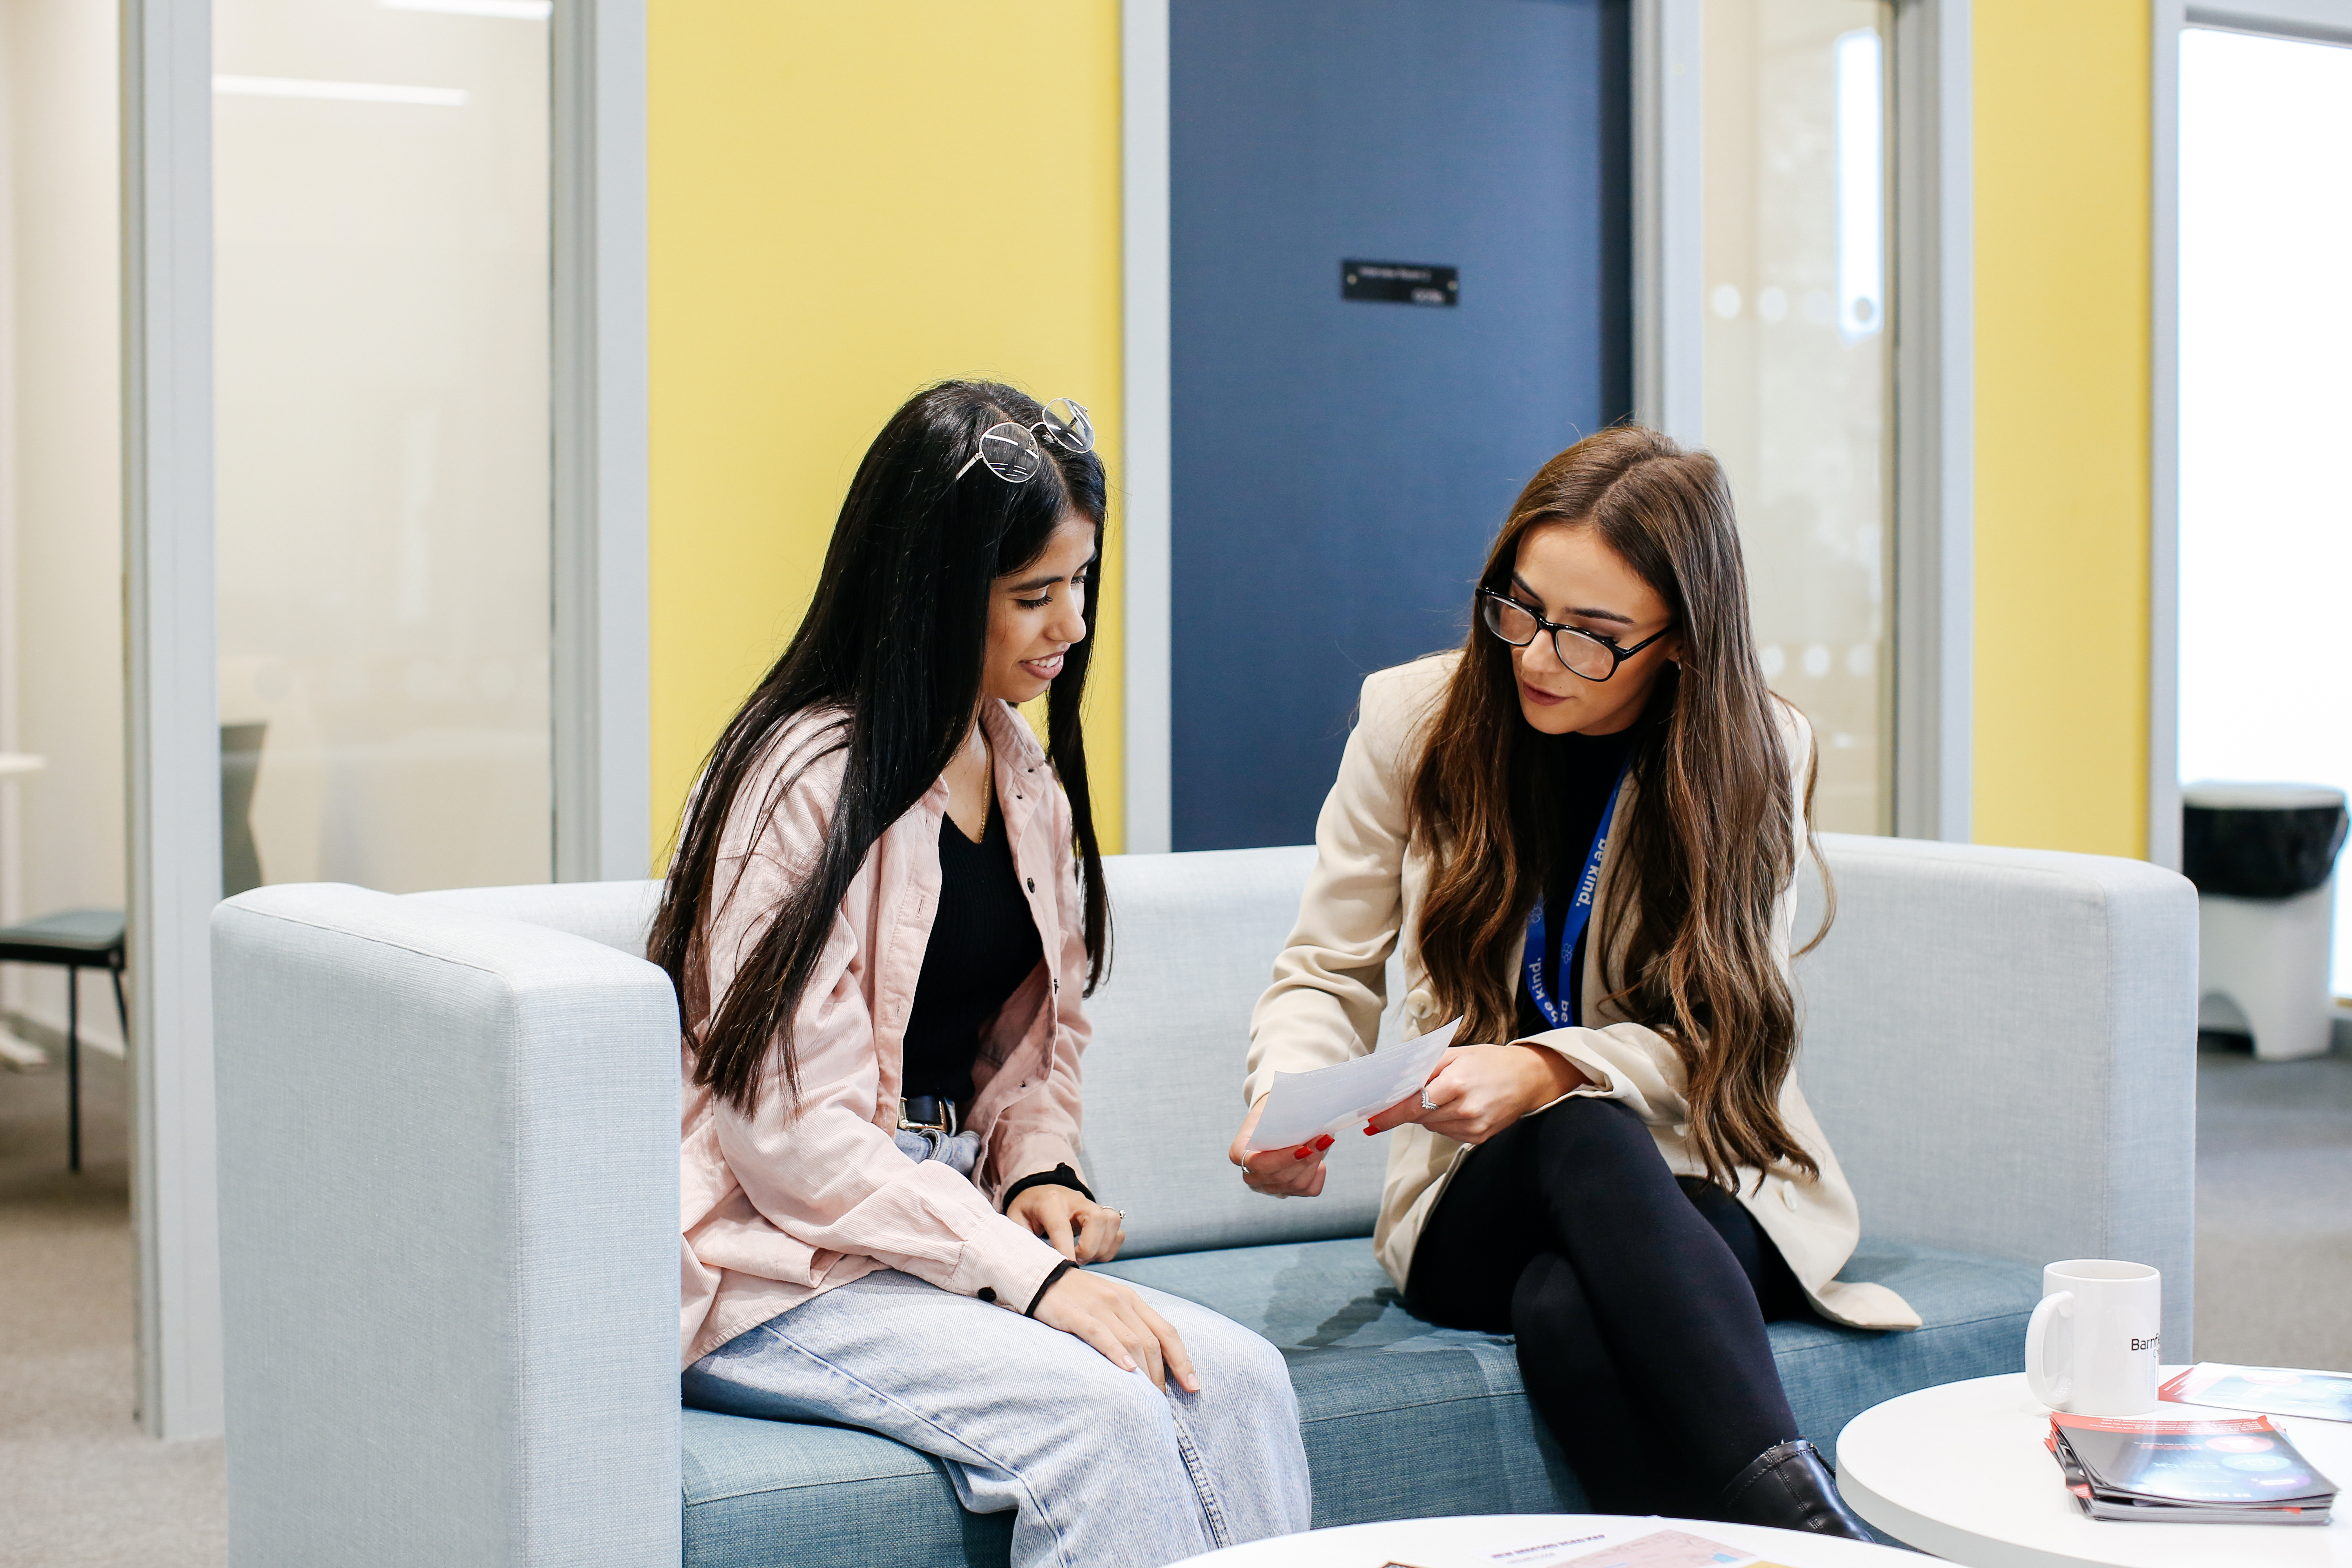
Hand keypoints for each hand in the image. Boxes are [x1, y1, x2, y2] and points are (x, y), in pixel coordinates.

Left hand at [1007, 1184, 1125, 1262]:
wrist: (1042, 1190)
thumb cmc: (1029, 1208)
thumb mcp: (1016, 1219)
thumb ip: (1021, 1237)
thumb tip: (1026, 1262)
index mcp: (1050, 1202)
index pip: (1062, 1227)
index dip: (1065, 1249)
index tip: (1067, 1267)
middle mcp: (1076, 1200)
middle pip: (1097, 1219)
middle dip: (1090, 1247)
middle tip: (1076, 1260)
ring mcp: (1093, 1205)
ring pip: (1112, 1224)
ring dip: (1101, 1248)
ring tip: (1084, 1257)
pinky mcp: (1104, 1214)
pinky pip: (1119, 1233)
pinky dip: (1110, 1248)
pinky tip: (1094, 1253)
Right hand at [1030, 1268, 1199, 1391]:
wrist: (1041, 1277)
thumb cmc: (1079, 1298)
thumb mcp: (1111, 1306)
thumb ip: (1130, 1327)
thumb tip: (1151, 1362)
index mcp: (1133, 1300)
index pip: (1167, 1332)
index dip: (1183, 1361)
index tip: (1194, 1387)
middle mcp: (1121, 1301)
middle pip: (1152, 1342)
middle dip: (1162, 1376)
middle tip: (1162, 1403)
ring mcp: (1099, 1307)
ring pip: (1132, 1341)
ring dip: (1144, 1372)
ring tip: (1149, 1398)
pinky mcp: (1076, 1314)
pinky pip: (1101, 1334)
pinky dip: (1116, 1352)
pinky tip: (1126, 1371)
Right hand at [1228, 1097, 1336, 1197]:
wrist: (1276, 1117)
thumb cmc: (1274, 1111)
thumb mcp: (1275, 1108)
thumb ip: (1286, 1117)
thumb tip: (1312, 1120)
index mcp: (1239, 1152)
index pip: (1257, 1164)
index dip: (1282, 1159)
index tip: (1305, 1147)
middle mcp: (1251, 1175)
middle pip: (1279, 1177)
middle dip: (1305, 1159)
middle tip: (1323, 1138)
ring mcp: (1268, 1186)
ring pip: (1296, 1185)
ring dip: (1314, 1164)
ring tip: (1322, 1143)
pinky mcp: (1287, 1191)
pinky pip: (1308, 1191)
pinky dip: (1318, 1175)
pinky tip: (1318, 1161)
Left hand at [1362, 1043, 1584, 1144]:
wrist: (1528, 1078)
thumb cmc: (1490, 1062)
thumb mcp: (1454, 1054)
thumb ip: (1423, 1067)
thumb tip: (1394, 1082)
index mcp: (1457, 1083)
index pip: (1413, 1105)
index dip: (1390, 1114)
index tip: (1372, 1120)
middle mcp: (1466, 1109)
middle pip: (1420, 1117)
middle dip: (1410, 1108)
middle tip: (1408, 1096)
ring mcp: (1474, 1126)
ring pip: (1432, 1126)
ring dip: (1428, 1114)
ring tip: (1445, 1095)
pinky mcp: (1479, 1137)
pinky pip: (1448, 1133)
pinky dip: (1444, 1121)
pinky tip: (1456, 1107)